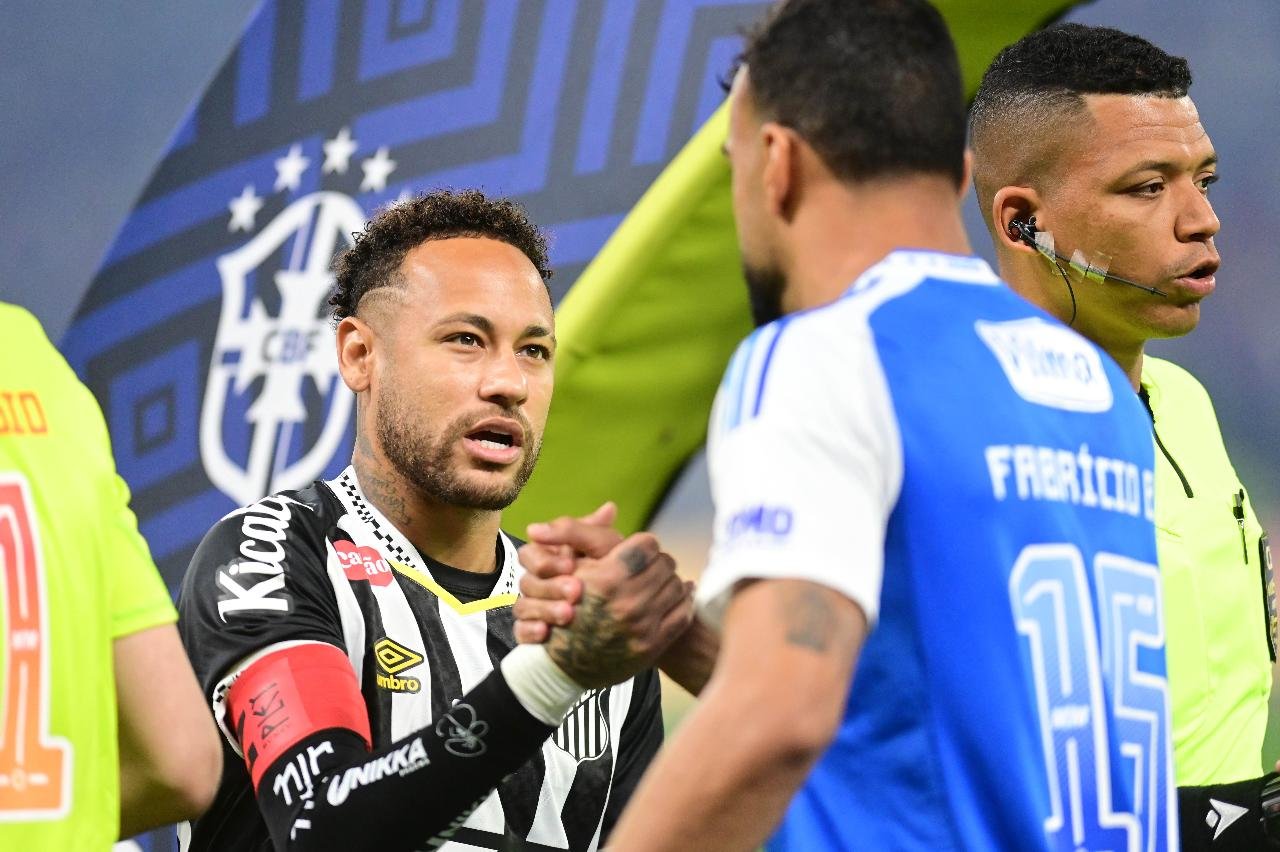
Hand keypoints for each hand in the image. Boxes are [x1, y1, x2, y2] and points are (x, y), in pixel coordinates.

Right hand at [515, 502, 619, 642]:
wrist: (625, 611)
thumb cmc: (612, 571)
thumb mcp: (606, 548)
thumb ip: (592, 530)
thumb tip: (596, 511)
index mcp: (549, 556)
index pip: (530, 553)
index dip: (546, 560)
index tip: (571, 565)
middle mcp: (538, 581)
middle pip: (527, 581)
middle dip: (550, 586)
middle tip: (576, 591)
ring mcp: (534, 606)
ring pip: (523, 607)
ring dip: (544, 609)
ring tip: (569, 614)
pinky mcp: (534, 631)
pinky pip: (522, 632)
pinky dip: (531, 631)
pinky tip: (546, 633)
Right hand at [516, 508, 692, 688]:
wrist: (564, 663)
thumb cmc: (564, 606)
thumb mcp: (569, 566)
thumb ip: (585, 532)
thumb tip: (611, 506)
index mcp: (607, 579)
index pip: (648, 545)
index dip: (643, 544)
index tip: (638, 550)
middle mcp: (627, 603)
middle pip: (665, 564)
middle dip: (658, 562)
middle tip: (651, 565)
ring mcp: (642, 626)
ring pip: (677, 586)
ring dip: (670, 580)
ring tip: (660, 581)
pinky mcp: (653, 645)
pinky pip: (683, 613)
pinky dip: (684, 601)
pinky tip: (677, 596)